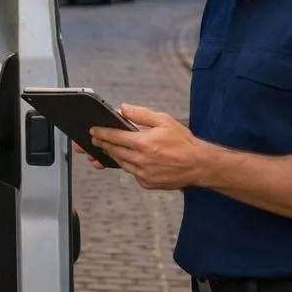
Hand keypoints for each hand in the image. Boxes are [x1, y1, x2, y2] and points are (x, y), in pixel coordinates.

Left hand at [89, 104, 206, 190]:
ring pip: (120, 163)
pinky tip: (130, 159)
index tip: (92, 131)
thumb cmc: (183, 143)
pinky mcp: (146, 183)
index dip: (100, 133)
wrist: (198, 165)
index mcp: (142, 143)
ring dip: (113, 155)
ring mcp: (142, 173)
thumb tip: (124, 109)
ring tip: (108, 149)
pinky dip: (129, 165)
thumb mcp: (164, 121)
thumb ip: (141, 114)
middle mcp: (140, 160)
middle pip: (113, 151)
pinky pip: (132, 173)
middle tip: (94, 140)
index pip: (113, 137)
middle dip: (102, 144)